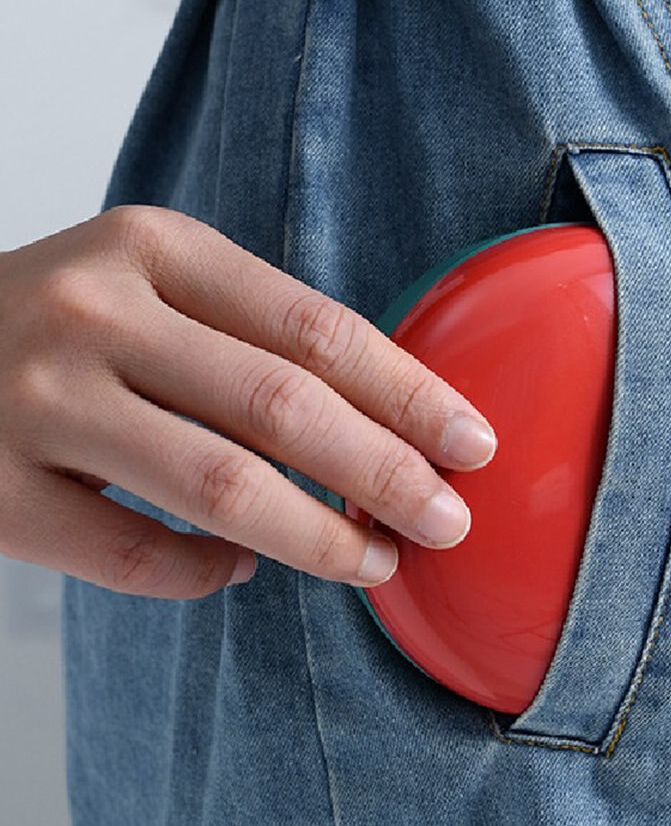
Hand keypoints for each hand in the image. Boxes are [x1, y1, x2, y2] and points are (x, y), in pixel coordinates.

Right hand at [0, 205, 496, 599]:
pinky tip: (239, 571)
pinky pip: (135, 556)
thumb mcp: (152, 290)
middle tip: (448, 521)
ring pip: (219, 488)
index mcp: (155, 251)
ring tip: (375, 563)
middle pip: (284, 406)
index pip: (317, 329)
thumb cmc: (63, 327)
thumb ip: (253, 341)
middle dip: (387, 474)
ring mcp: (34, 400)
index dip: (409, 394)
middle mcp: (94, 312)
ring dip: (319, 538)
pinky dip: (206, 575)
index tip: (472, 444)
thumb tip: (387, 434)